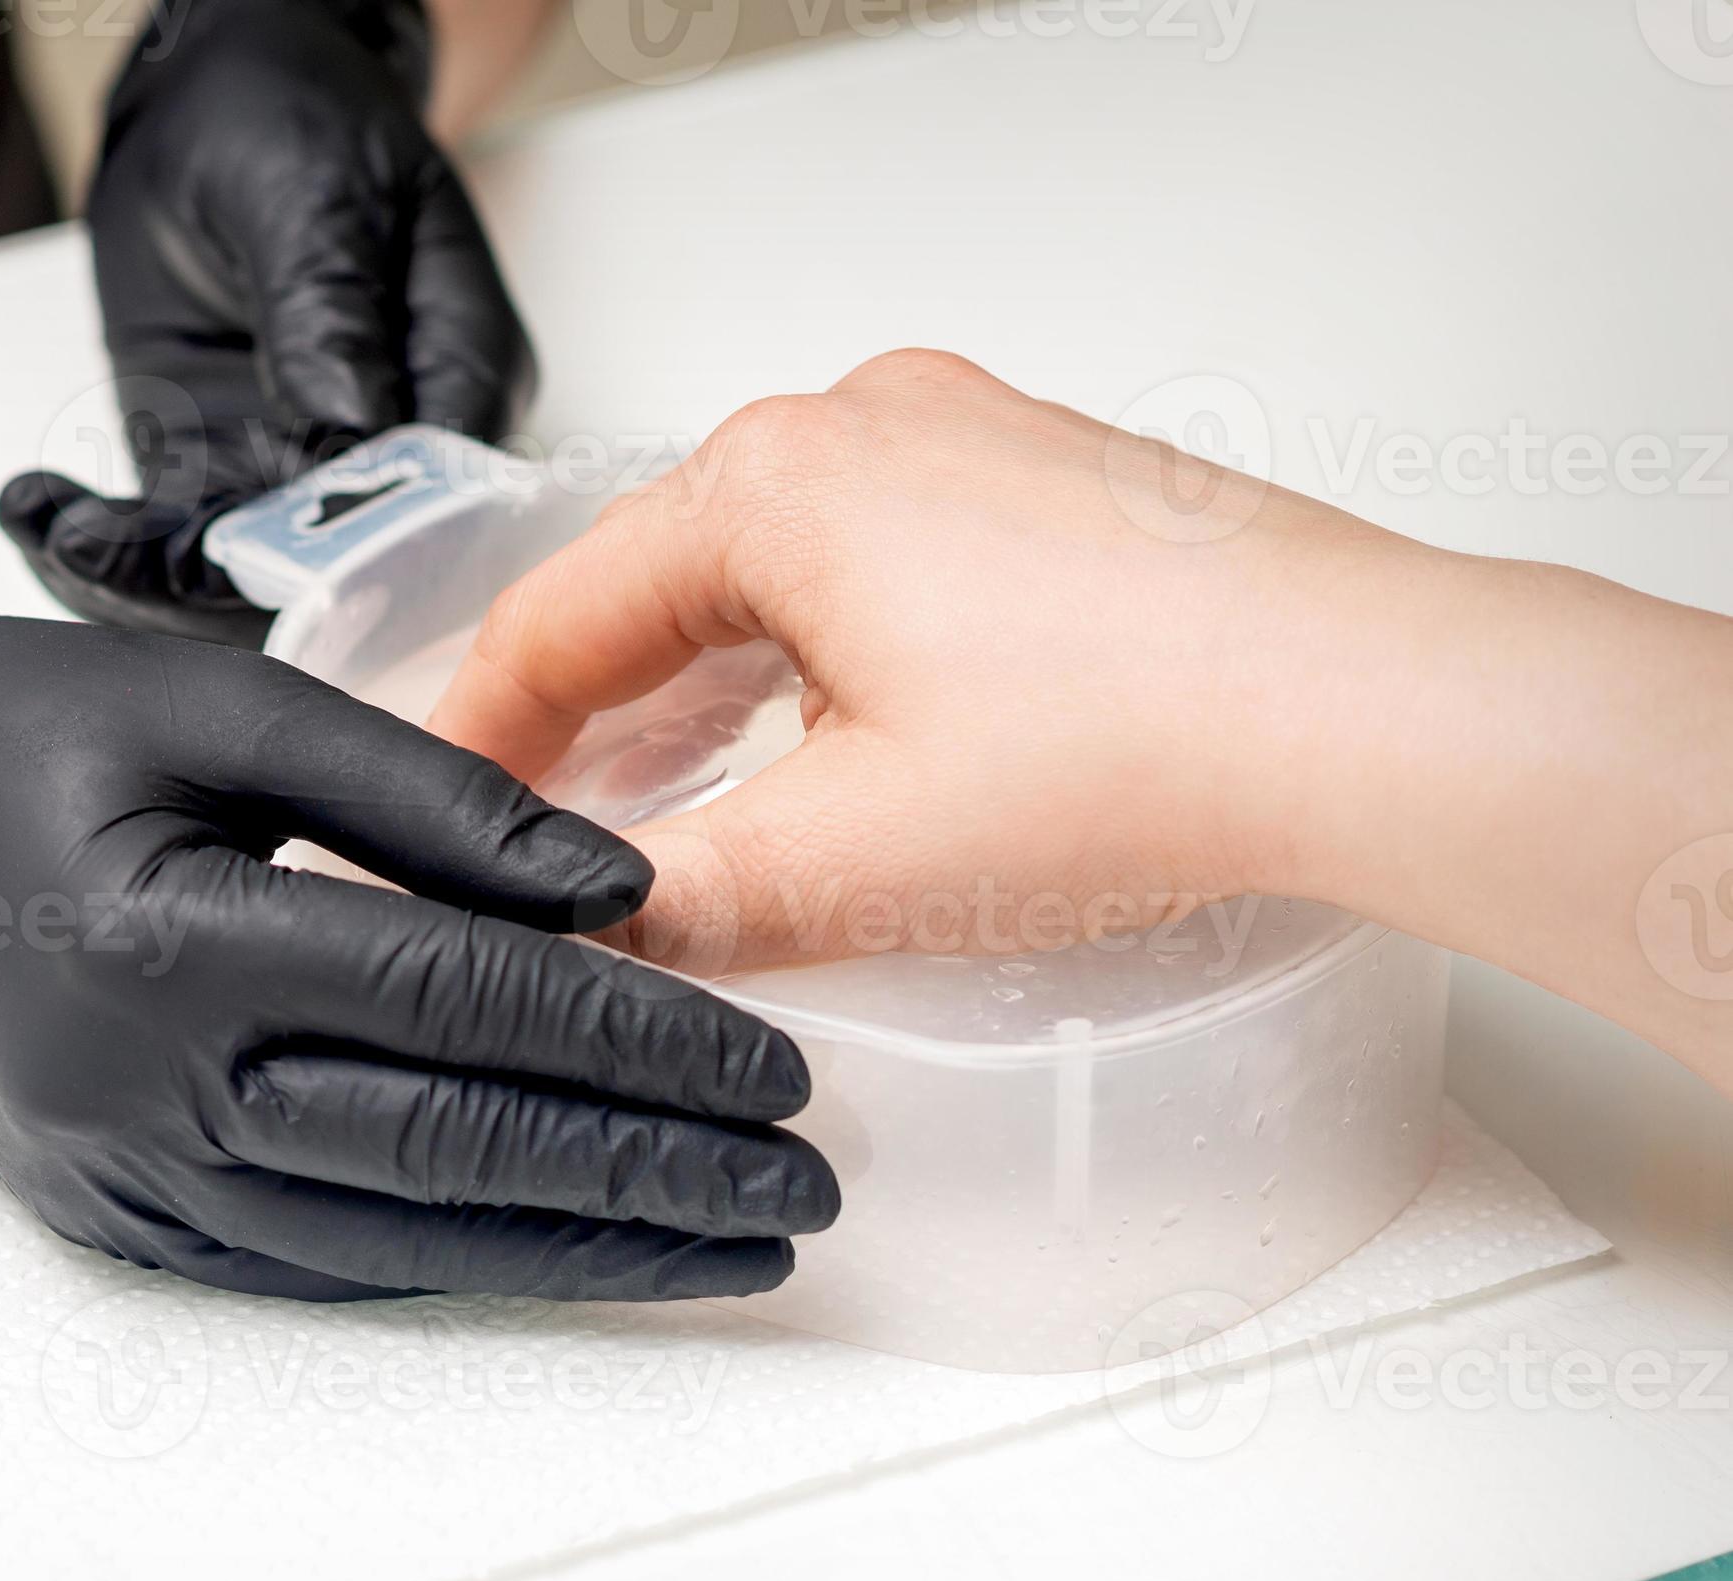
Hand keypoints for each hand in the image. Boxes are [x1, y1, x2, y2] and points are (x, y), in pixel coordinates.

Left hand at [0, 0, 532, 648]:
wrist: (216, 92)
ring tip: (50, 522)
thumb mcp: (316, 197)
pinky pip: (164, 538)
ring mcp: (295, 464)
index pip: (426, 504)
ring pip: (232, 576)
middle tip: (98, 544)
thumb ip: (329, 317)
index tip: (230, 551)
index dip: (339, 554)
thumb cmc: (296, 115)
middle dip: (204, 583)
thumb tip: (348, 436)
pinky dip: (96, 542)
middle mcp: (389, 445)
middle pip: (325, 571)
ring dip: (131, 574)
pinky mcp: (212, 464)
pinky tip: (35, 507)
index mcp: (456, 376)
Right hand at [0, 574, 833, 1301]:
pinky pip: (314, 1263)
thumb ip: (423, 793)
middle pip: (450, 1155)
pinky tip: (566, 1251)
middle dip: (647, 1181)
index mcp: (167, 940)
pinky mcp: (114, 1219)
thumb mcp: (218, 700)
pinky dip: (457, 1261)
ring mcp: (121, 1177)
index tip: (773, 1066)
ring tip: (726, 1246)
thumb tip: (615, 890)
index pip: (460, 1011)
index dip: (635, 1045)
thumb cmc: (18, 732)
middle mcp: (144, 1090)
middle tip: (798, 1190)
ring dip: (577, 1249)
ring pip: (395, 1242)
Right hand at [428, 349, 1424, 974]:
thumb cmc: (1140, 748)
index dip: (476, 739)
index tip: (436, 818)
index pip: (556, 619)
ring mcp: (958, 439)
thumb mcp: (844, 862)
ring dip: (694, 691)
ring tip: (656, 807)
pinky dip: (802, 658)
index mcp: (771, 483)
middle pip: (653, 584)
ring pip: (760, 573)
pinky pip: (864, 562)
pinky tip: (809, 748)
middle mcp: (856, 425)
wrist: (1365, 712)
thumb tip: (572, 934)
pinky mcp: (1038, 481)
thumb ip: (669, 902)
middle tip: (534, 830)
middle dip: (584, 719)